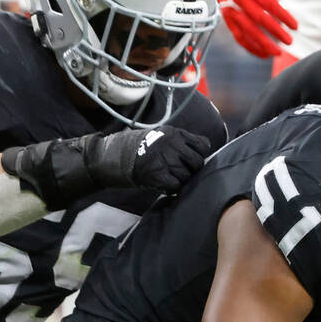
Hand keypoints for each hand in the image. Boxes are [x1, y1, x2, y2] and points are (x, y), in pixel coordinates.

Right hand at [85, 126, 212, 193]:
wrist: (114, 156)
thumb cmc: (141, 147)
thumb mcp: (161, 136)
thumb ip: (182, 141)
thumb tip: (206, 148)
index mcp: (174, 133)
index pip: (203, 145)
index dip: (200, 154)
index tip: (191, 159)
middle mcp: (170, 144)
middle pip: (197, 162)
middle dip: (192, 170)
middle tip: (182, 171)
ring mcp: (164, 159)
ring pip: (187, 176)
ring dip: (180, 180)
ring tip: (169, 177)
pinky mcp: (157, 174)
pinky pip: (176, 185)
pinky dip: (173, 188)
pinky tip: (165, 184)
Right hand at [217, 0, 309, 58]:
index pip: (269, 3)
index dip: (283, 15)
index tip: (295, 26)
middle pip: (258, 18)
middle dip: (275, 31)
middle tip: (289, 41)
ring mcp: (232, 10)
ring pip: (247, 30)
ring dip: (263, 43)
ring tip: (277, 53)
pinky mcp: (229, 20)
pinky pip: (239, 36)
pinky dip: (251, 48)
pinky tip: (264, 54)